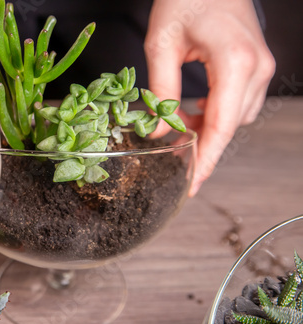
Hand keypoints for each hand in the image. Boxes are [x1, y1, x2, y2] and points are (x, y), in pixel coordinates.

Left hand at [144, 0, 274, 195]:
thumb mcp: (161, 45)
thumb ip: (160, 90)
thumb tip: (157, 130)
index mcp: (235, 63)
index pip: (222, 126)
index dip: (207, 159)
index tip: (193, 184)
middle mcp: (256, 68)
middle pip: (230, 126)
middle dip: (202, 144)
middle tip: (172, 154)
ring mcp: (261, 66)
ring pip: (236, 117)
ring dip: (207, 127)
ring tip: (178, 126)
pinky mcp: (255, 64)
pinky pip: (238, 102)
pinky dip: (215, 113)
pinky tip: (193, 109)